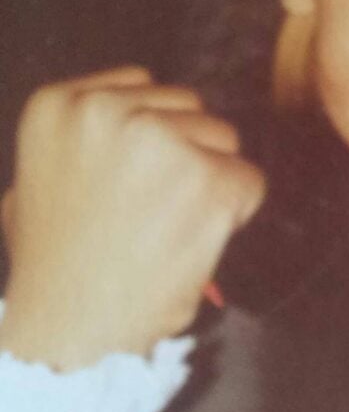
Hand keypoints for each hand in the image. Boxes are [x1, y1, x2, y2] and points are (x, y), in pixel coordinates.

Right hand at [0, 66, 265, 369]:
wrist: (69, 326)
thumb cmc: (55, 266)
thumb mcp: (35, 179)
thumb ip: (82, 139)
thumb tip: (125, 118)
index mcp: (61, 104)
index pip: (144, 85)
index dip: (153, 137)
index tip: (136, 177)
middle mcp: (108, 112)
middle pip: (191, 108)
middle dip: (187, 154)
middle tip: (155, 210)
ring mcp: (160, 143)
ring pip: (224, 140)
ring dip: (211, 182)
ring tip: (169, 227)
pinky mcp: (208, 180)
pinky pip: (250, 181)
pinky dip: (236, 213)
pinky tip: (194, 240)